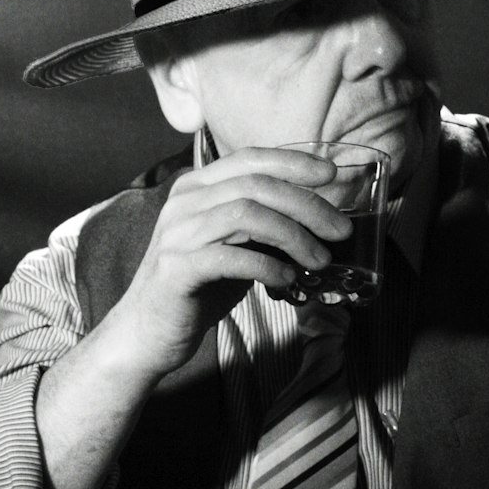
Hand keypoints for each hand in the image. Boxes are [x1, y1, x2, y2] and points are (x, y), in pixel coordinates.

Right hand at [105, 147, 351, 377]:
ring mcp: (177, 233)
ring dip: (293, 236)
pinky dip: (267, 266)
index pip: (250, 158)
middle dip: (307, 205)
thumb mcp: (234, 246)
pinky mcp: (177, 269)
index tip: (330, 174)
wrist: (148, 331)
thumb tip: (317, 219)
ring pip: (246, 215)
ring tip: (319, 260)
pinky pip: (230, 257)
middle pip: (256, 185)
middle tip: (340, 230)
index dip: (293, 162)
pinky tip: (287, 279)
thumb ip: (262, 226)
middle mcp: (184, 202)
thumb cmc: (198, 288)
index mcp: (197, 187)